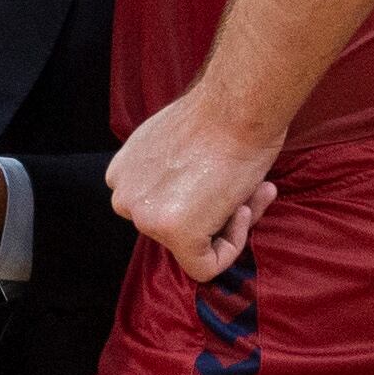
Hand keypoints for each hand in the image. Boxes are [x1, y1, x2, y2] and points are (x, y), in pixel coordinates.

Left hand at [106, 92, 279, 281]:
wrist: (236, 108)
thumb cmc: (220, 117)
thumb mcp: (176, 145)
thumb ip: (173, 175)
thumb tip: (194, 198)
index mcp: (122, 174)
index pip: (161, 206)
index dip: (199, 198)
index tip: (222, 178)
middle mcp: (125, 196)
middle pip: (176, 226)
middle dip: (215, 212)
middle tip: (247, 187)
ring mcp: (146, 217)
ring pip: (192, 246)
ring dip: (229, 224)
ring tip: (251, 189)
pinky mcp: (174, 234)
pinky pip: (205, 266)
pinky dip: (231, 248)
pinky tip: (242, 210)